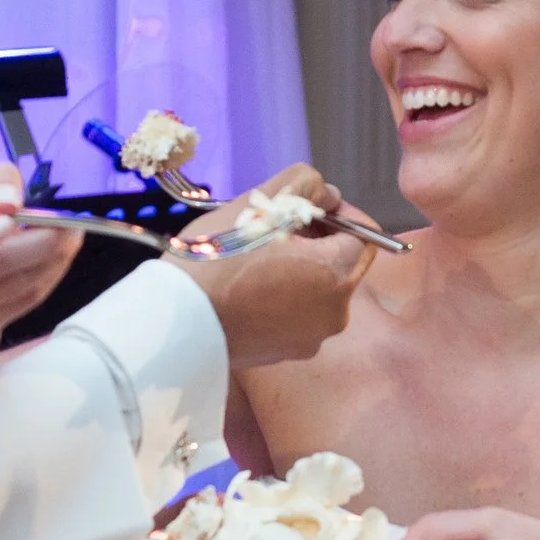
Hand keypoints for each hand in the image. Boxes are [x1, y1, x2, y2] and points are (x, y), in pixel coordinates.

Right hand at [176, 163, 375, 367]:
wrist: (175, 324)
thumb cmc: (218, 257)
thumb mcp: (264, 200)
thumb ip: (309, 185)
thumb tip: (328, 197)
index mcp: (337, 275)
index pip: (363, 234)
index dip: (337, 213)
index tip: (305, 208)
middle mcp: (335, 314)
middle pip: (342, 264)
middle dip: (317, 241)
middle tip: (275, 229)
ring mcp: (310, 340)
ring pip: (318, 290)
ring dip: (299, 269)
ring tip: (256, 257)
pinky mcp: (284, 355)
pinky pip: (296, 315)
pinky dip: (282, 297)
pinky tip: (247, 287)